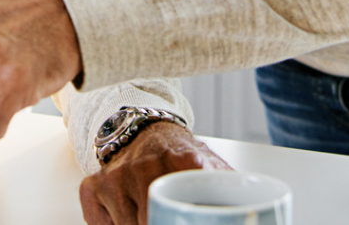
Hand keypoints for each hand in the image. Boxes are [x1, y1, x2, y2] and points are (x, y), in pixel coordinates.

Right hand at [80, 122, 231, 224]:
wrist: (148, 132)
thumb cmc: (182, 159)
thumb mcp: (213, 170)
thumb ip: (231, 191)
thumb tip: (255, 212)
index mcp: (185, 163)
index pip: (177, 212)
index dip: (175, 221)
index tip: (179, 222)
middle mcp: (146, 167)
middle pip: (150, 223)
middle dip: (159, 223)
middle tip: (169, 219)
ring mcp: (116, 176)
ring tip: (151, 216)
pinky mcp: (93, 184)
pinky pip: (99, 224)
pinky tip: (126, 218)